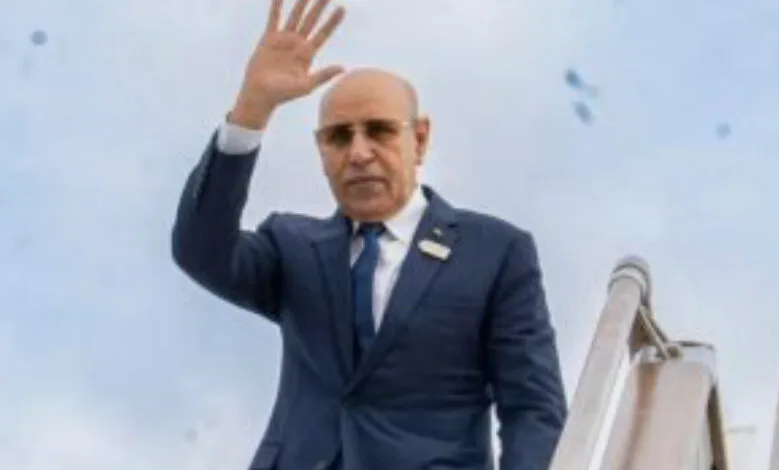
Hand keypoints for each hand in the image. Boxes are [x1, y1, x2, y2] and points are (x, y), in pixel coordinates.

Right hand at [230, 0, 345, 128]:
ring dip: (301, 3)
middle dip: (319, 6)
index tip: (342, 8)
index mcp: (308, 54)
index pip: (323, 33)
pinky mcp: (268, 39)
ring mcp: (283, 40)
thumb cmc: (283, 94)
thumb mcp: (305, 86)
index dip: (332, 21)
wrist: (260, 94)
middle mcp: (297, 44)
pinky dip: (276, 7)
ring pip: (295, 17)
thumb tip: (343, 68)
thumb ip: (323, 76)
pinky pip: (274, 19)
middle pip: (311, 21)